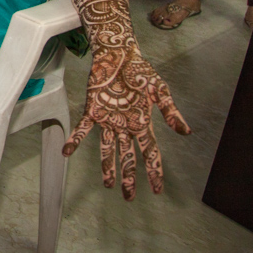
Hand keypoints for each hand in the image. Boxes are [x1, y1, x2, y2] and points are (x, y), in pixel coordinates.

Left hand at [63, 46, 190, 199]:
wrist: (119, 54)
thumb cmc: (141, 71)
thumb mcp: (160, 90)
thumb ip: (171, 111)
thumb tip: (186, 132)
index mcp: (143, 123)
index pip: (151, 152)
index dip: (154, 171)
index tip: (157, 190)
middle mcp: (125, 125)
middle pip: (128, 156)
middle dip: (129, 176)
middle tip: (128, 197)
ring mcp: (108, 120)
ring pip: (108, 149)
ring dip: (107, 167)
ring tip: (108, 185)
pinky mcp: (93, 110)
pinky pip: (83, 128)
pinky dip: (75, 140)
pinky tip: (67, 152)